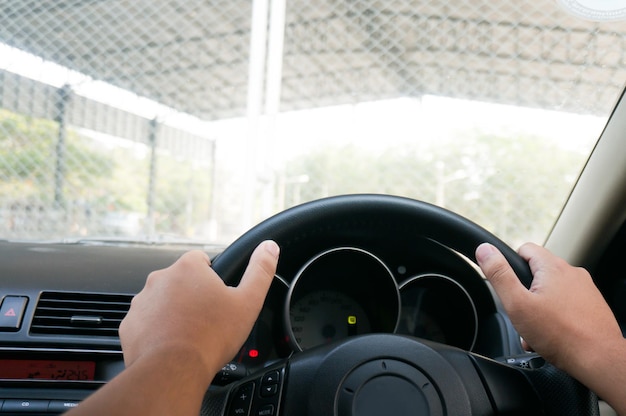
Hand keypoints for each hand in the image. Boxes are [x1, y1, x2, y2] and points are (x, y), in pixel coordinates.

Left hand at [119, 240, 279, 381]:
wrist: (172, 371)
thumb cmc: (210, 337)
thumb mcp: (248, 302)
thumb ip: (260, 270)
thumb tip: (269, 248)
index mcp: (188, 268)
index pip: (201, 260)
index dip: (213, 278)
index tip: (219, 298)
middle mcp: (160, 279)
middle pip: (182, 281)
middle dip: (193, 296)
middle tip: (207, 320)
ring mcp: (142, 302)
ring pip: (163, 302)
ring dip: (174, 313)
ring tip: (190, 335)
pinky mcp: (130, 324)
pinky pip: (147, 322)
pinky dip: (157, 331)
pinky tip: (171, 344)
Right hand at [475, 242, 621, 376]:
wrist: (599, 360)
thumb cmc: (561, 335)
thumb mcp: (517, 304)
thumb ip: (499, 274)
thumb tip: (485, 250)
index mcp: (553, 267)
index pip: (525, 249)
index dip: (511, 265)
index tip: (509, 284)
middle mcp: (573, 273)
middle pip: (537, 273)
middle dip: (525, 294)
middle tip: (523, 314)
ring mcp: (585, 290)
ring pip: (551, 292)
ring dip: (539, 308)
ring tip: (537, 330)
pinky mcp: (593, 306)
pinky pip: (566, 305)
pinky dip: (556, 317)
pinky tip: (552, 335)